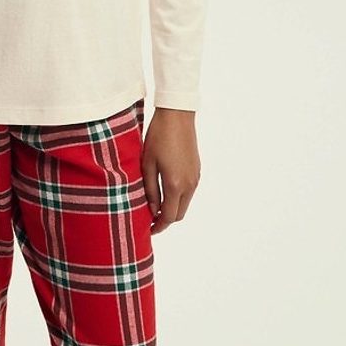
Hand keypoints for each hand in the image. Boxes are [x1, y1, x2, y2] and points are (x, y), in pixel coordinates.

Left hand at [141, 108, 200, 234]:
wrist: (177, 115)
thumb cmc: (158, 136)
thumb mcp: (147, 163)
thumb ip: (149, 189)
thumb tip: (152, 210)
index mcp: (175, 184)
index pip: (169, 216)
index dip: (158, 226)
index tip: (148, 230)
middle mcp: (189, 184)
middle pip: (179, 214)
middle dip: (165, 220)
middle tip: (150, 219)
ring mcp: (195, 178)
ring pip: (185, 204)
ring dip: (172, 208)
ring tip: (155, 205)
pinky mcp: (197, 170)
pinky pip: (188, 192)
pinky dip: (178, 197)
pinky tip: (165, 190)